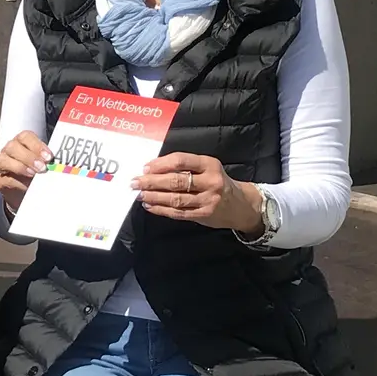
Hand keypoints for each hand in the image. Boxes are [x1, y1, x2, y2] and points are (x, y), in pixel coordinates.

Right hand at [0, 130, 51, 213]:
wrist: (25, 191)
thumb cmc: (38, 173)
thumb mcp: (45, 165)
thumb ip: (49, 162)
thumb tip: (59, 166)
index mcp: (23, 142)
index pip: (26, 137)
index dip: (37, 145)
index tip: (49, 156)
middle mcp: (10, 150)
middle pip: (13, 147)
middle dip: (29, 157)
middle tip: (43, 167)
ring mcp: (1, 163)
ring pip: (3, 159)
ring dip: (20, 167)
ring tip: (33, 175)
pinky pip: (3, 178)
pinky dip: (15, 182)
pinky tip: (25, 186)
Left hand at [132, 152, 262, 233]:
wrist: (241, 205)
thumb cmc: (218, 183)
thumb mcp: (208, 168)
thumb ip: (186, 167)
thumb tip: (153, 169)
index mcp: (210, 164)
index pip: (181, 161)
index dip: (161, 164)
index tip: (146, 167)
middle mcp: (210, 181)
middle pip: (176, 181)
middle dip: (152, 181)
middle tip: (136, 182)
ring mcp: (207, 200)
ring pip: (175, 198)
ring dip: (154, 196)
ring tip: (140, 194)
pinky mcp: (203, 215)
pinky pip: (178, 212)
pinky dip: (161, 209)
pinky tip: (150, 206)